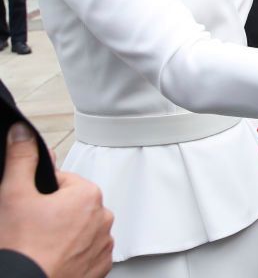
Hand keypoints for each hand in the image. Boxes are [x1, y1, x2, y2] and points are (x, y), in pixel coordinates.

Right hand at [0, 123, 113, 277]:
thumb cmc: (23, 247)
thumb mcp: (14, 194)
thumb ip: (21, 159)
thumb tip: (22, 134)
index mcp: (88, 195)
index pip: (63, 182)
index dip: (41, 193)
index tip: (30, 208)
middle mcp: (103, 218)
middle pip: (73, 205)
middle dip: (54, 213)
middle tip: (33, 228)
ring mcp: (103, 243)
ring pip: (81, 229)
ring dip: (65, 233)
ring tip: (42, 244)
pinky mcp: (100, 266)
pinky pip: (88, 252)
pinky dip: (73, 253)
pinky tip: (54, 257)